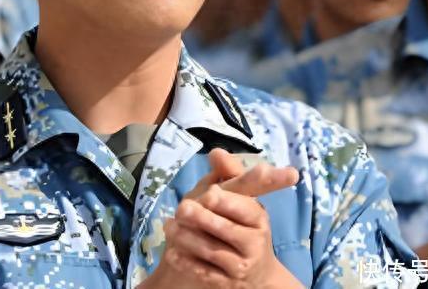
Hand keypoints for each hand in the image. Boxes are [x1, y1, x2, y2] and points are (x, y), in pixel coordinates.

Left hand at [142, 149, 301, 288]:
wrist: (251, 268)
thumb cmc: (239, 222)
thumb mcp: (237, 196)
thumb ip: (229, 173)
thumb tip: (216, 152)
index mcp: (258, 217)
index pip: (245, 208)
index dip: (227, 202)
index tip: (210, 194)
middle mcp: (255, 243)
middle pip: (226, 230)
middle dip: (204, 219)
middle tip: (182, 207)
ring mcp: (241, 266)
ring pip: (212, 252)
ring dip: (188, 239)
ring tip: (169, 227)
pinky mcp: (226, 283)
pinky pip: (204, 273)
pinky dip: (187, 263)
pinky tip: (172, 253)